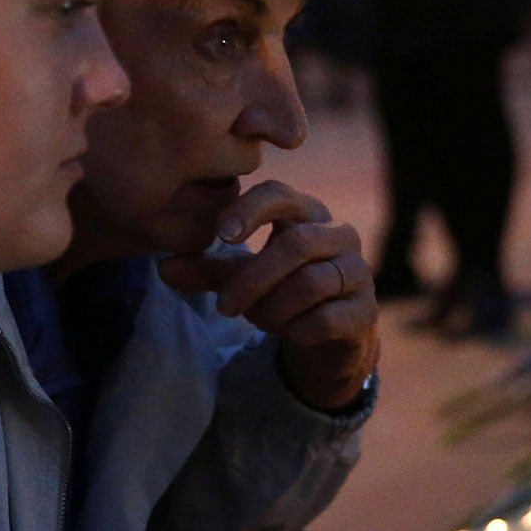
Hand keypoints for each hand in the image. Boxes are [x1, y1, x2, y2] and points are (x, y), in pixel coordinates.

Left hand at [160, 181, 379, 411]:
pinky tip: (288, 334)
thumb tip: (163, 268)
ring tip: (259, 320)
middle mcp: (340, 235)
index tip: (222, 236)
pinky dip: (296, 331)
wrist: (331, 336)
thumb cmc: (282, 291)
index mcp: (307, 215)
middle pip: (296, 245)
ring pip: (311, 284)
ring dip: (272, 309)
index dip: (250, 209)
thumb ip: (206, 271)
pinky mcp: (367, 310)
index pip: (281, 194)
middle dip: (252, 279)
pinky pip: (326, 319)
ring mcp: (359, 272)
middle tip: (224, 307)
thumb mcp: (241, 278)